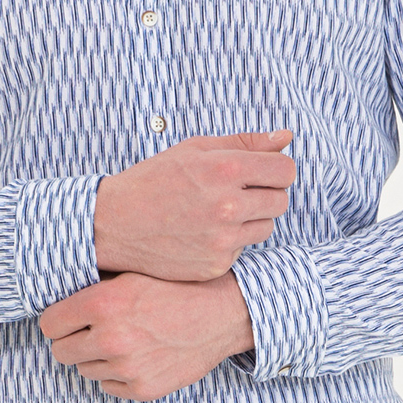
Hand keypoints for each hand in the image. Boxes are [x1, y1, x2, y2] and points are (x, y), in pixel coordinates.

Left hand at [37, 272, 255, 400]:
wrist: (222, 314)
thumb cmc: (177, 288)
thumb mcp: (132, 273)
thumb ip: (94, 286)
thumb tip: (58, 293)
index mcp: (103, 303)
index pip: (49, 324)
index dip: (58, 321)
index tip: (67, 319)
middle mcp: (111, 338)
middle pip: (60, 351)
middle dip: (72, 340)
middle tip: (92, 330)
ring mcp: (127, 368)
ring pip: (84, 370)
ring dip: (96, 357)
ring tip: (123, 340)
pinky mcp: (142, 389)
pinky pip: (108, 386)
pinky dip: (117, 375)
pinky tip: (138, 355)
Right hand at [94, 132, 294, 282]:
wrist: (114, 223)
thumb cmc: (154, 180)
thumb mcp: (195, 149)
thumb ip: (246, 142)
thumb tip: (287, 137)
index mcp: (225, 170)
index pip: (285, 170)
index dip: (276, 170)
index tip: (261, 173)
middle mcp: (227, 207)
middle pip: (281, 201)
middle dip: (265, 195)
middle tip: (236, 193)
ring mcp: (222, 240)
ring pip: (266, 228)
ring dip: (250, 220)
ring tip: (217, 213)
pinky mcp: (215, 265)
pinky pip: (243, 250)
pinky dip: (230, 242)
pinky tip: (202, 233)